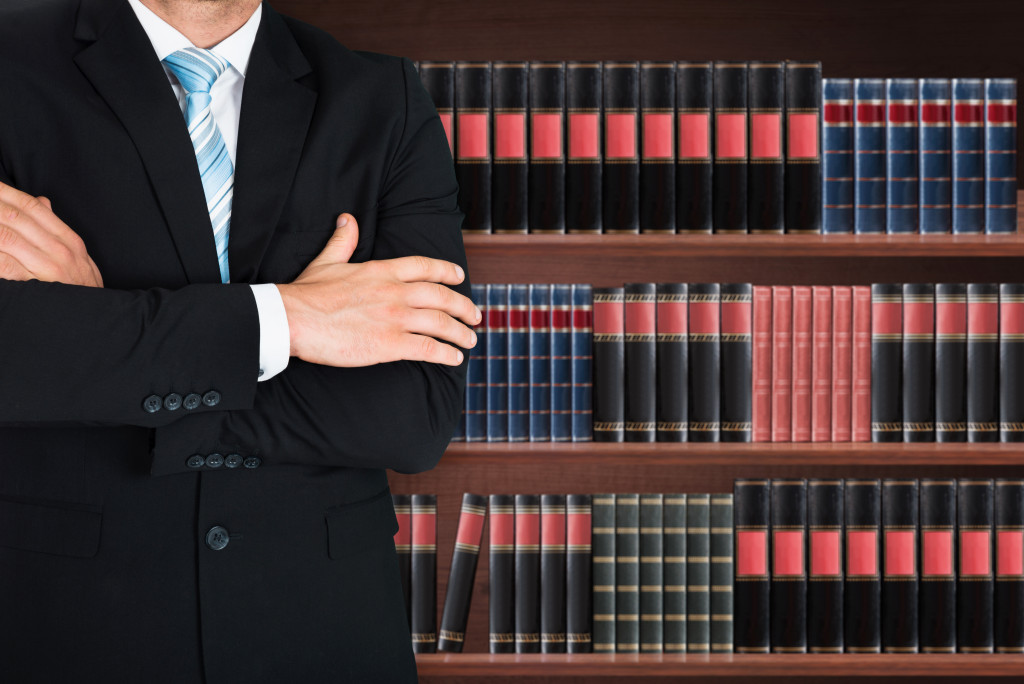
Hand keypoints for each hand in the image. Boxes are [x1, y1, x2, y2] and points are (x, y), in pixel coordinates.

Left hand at [0, 182, 103, 287]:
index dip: (7, 192)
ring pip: (6, 236)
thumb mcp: (76, 256)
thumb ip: (56, 228)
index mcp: (68, 241)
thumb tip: (41, 201)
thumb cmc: (81, 290)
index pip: (33, 207)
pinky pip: (4, 265)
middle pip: (14, 217)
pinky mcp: (34, 287)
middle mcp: (59, 251)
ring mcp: (47, 269)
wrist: (93, 321)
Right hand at [277, 212, 480, 367]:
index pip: (425, 267)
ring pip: (441, 324)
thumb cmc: (307, 293)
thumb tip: (347, 220)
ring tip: (470, 340)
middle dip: (464, 307)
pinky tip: (454, 358)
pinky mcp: (389, 344)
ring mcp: (395, 318)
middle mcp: (395, 292)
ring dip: (461, 333)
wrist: (293, 319)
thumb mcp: (327, 261)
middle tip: (475, 316)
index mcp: (382, 271)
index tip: (460, 278)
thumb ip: (343, 241)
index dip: (447, 272)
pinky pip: (428, 349)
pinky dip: (446, 354)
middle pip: (442, 297)